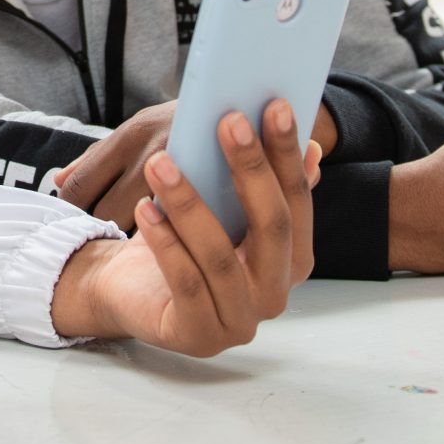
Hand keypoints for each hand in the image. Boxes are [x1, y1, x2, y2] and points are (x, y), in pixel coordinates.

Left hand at [50, 99, 323, 356]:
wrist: (130, 291)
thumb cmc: (184, 243)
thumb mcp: (224, 210)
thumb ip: (264, 184)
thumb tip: (312, 148)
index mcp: (293, 261)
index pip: (297, 201)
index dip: (287, 154)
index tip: (273, 106)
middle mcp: (276, 295)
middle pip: (271, 226)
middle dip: (250, 168)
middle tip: (228, 120)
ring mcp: (239, 322)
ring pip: (220, 257)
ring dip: (189, 203)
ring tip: (162, 162)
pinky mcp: (198, 337)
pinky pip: (185, 285)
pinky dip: (165, 244)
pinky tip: (145, 208)